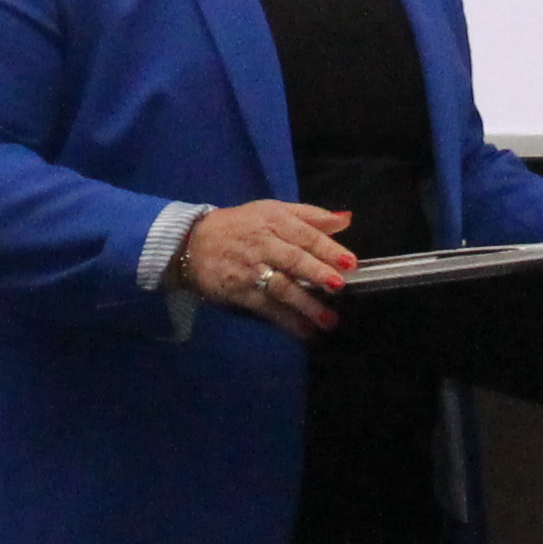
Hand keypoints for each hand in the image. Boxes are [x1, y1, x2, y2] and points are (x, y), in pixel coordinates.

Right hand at [176, 200, 356, 337]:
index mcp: (274, 221)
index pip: (305, 234)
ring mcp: (250, 270)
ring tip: (329, 321)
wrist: (192, 243)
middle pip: (293, 259)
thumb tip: (346, 219)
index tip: (350, 263)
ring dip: (306, 305)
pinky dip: (287, 321)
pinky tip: (305, 332)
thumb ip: (310, 216)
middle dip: (317, 273)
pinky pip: (266, 308)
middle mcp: (263, 244)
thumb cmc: (241, 226)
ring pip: (281, 287)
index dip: (328, 248)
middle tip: (340, 287)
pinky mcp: (239, 292)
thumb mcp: (273, 211)